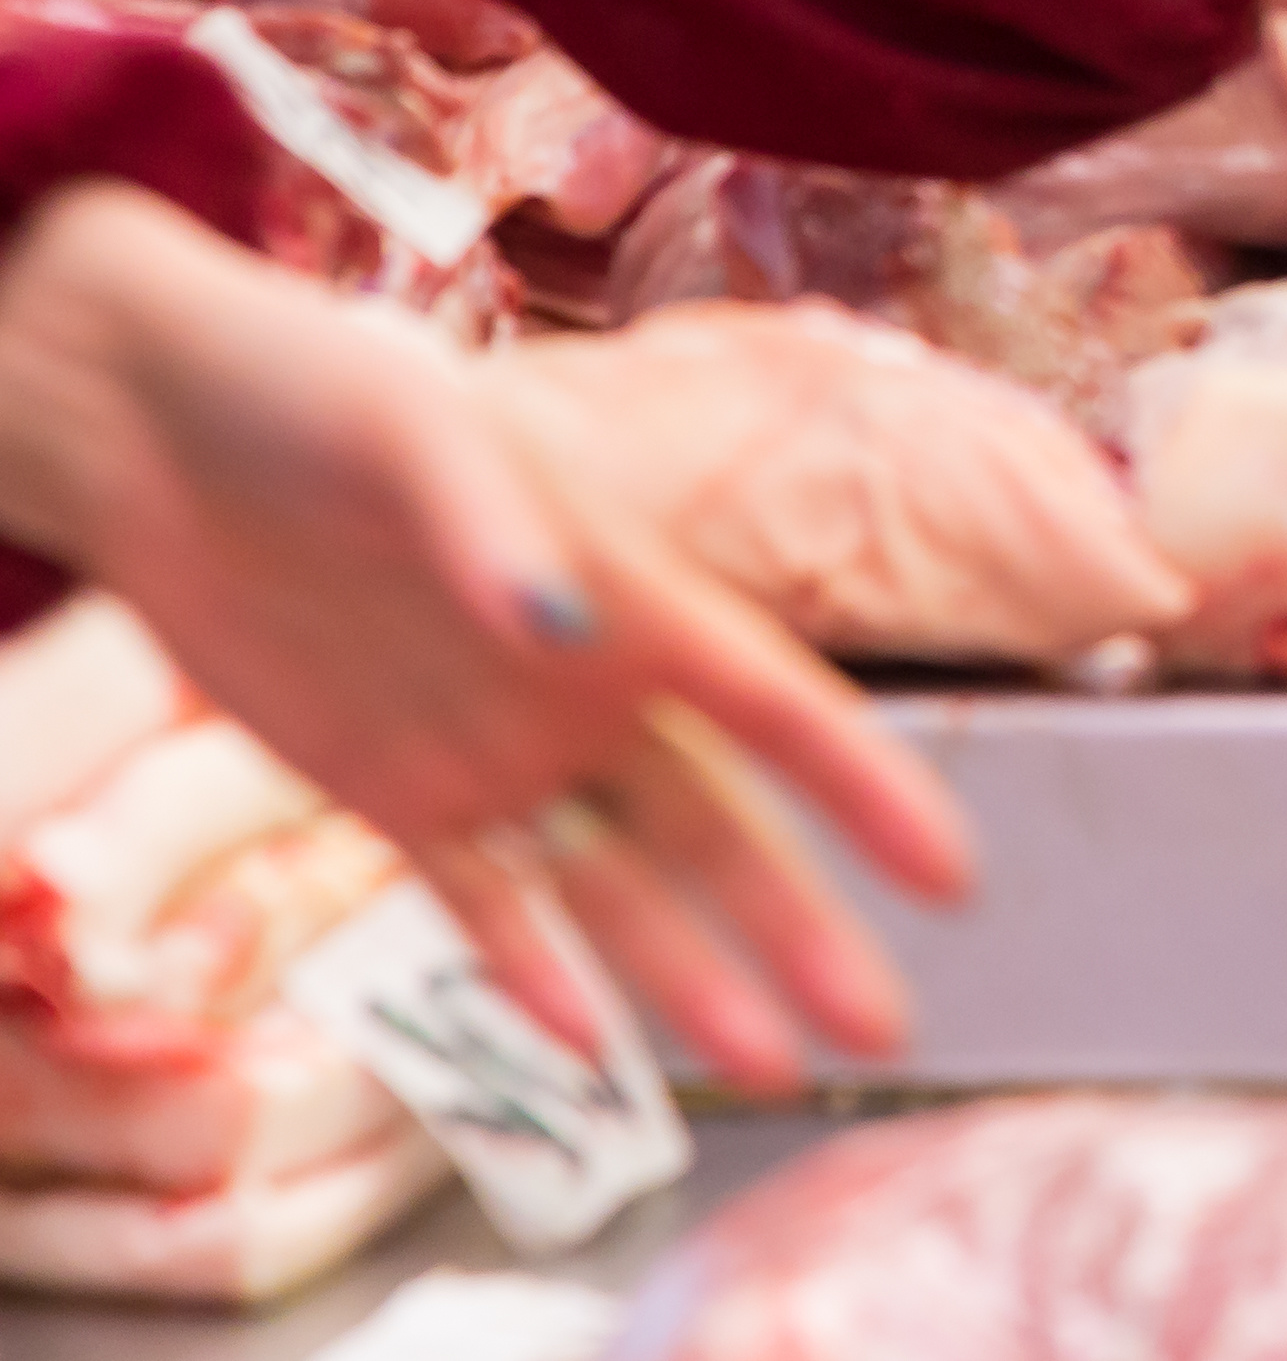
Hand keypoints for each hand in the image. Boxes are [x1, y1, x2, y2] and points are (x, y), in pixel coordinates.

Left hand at [0, 187, 971, 1088]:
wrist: (164, 429)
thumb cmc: (317, 392)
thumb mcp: (421, 435)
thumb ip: (503, 532)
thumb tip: (569, 629)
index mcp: (635, 593)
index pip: (779, 708)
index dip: (867, 792)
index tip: (951, 874)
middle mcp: (588, 685)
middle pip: (718, 827)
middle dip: (801, 926)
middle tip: (880, 1026)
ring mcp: (496, 746)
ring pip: (618, 886)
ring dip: (690, 976)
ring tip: (767, 1065)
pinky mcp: (391, 790)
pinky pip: (480, 903)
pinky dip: (531, 972)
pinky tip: (587, 1045)